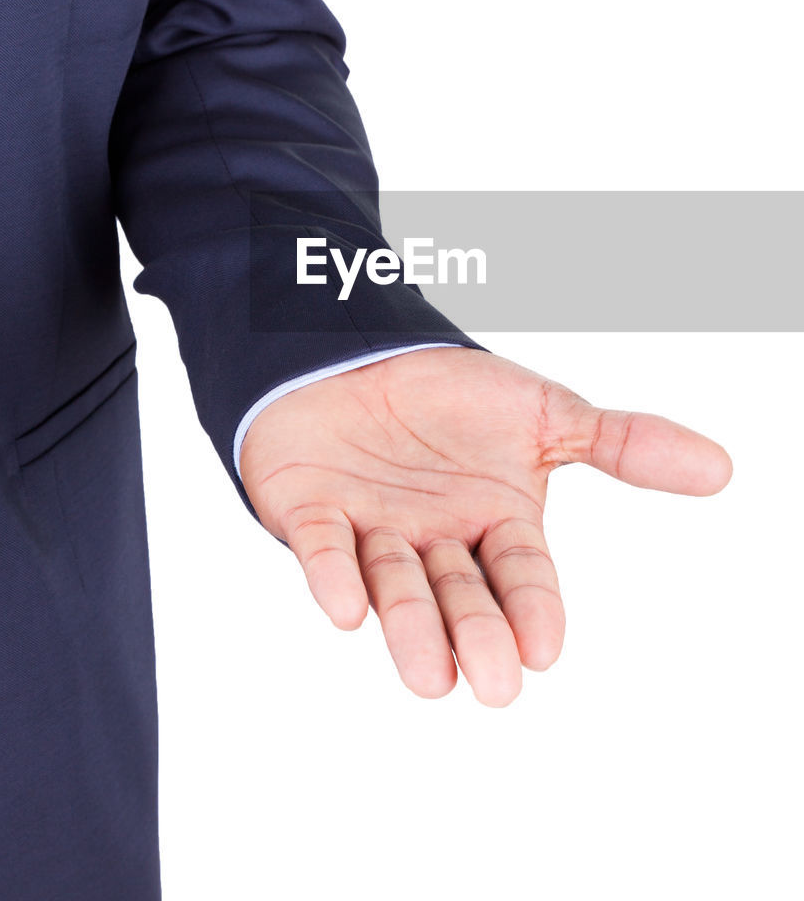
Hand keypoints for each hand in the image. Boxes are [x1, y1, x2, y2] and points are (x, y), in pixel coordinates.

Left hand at [240, 347, 731, 705]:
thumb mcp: (544, 412)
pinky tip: (345, 606)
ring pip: (393, 584)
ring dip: (409, 625)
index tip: (541, 650)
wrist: (361, 347)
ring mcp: (369, 528)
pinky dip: (330, 574)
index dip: (531, 610)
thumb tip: (722, 468)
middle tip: (490, 681)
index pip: (521, 574)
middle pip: (459, 594)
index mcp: (493, 523)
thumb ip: (623, 443)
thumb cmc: (450, 390)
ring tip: (428, 673)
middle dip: (475, 635)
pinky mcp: (308, 512)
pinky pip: (320, 548)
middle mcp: (433, 539)